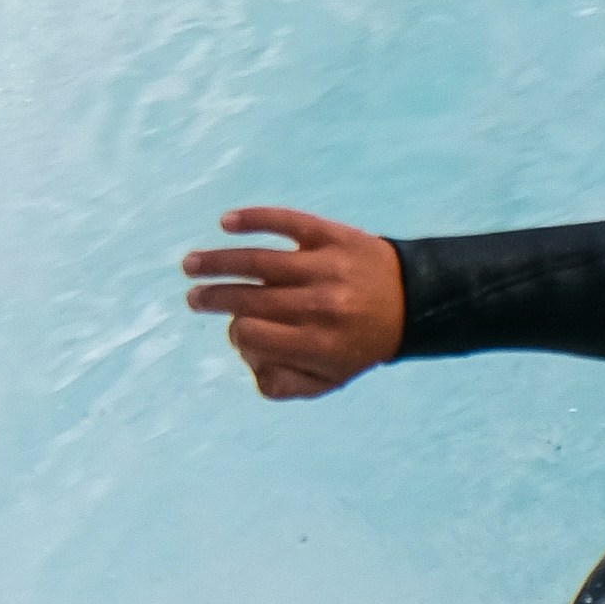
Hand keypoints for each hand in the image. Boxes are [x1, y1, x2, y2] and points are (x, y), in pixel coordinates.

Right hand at [181, 204, 406, 398]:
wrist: (414, 299)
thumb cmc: (359, 342)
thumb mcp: (329, 380)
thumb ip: (283, 384)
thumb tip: (246, 358)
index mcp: (319, 344)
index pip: (250, 334)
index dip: (235, 333)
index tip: (238, 329)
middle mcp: (321, 306)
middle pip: (248, 299)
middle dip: (213, 298)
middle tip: (193, 298)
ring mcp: (325, 267)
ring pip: (256, 260)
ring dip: (215, 262)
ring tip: (190, 265)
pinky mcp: (332, 235)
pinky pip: (285, 221)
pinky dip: (253, 219)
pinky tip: (226, 222)